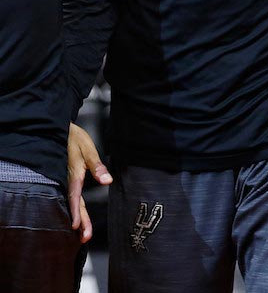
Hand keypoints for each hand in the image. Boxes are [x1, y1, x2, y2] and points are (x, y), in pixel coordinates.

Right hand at [67, 122, 112, 242]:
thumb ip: (96, 165)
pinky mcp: (66, 179)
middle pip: (73, 203)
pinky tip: (76, 217)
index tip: (76, 226)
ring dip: (77, 217)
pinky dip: (73, 208)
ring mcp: (64, 180)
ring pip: (71, 202)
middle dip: (79, 221)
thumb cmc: (74, 137)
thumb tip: (107, 180)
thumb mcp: (87, 148)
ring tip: (81, 235)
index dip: (74, 211)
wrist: (59, 129)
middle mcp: (67, 180)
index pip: (74, 195)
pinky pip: (69, 196)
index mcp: (73, 173)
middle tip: (85, 239)